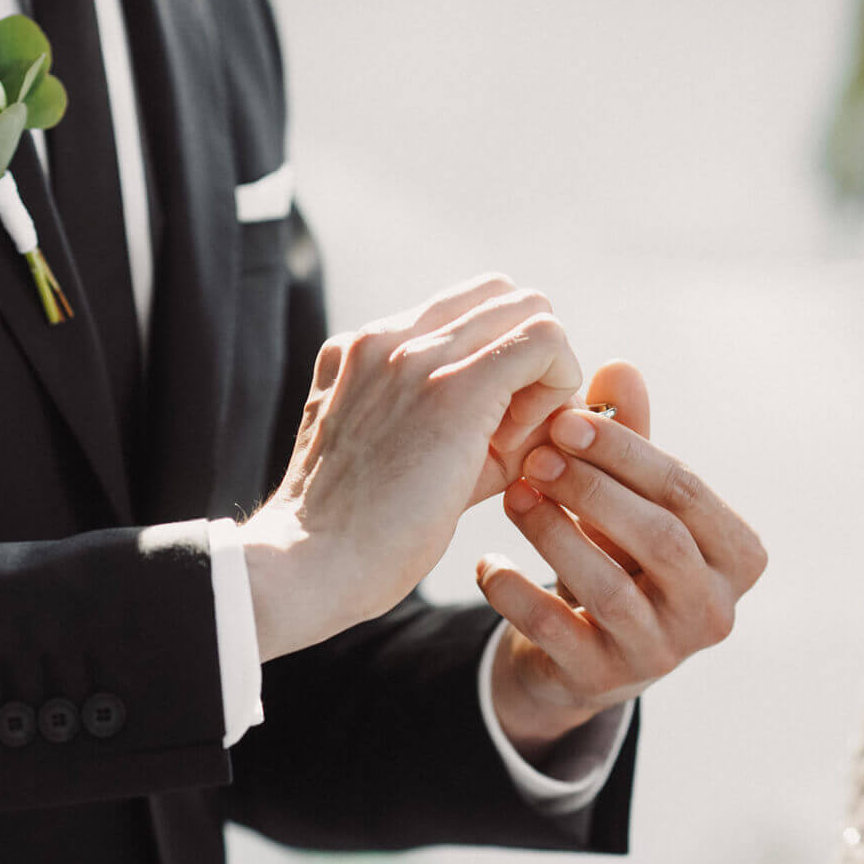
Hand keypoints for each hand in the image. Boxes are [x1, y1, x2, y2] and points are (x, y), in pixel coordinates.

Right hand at [244, 274, 581, 658]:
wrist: (307, 566)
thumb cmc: (355, 534)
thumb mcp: (396, 454)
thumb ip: (451, 419)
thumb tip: (537, 415)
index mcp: (367, 348)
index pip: (470, 307)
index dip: (502, 358)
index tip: (493, 425)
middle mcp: (388, 336)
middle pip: (507, 297)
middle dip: (530, 359)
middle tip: (512, 432)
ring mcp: (416, 354)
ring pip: (532, 310)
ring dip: (544, 376)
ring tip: (509, 444)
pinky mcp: (451, 389)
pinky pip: (545, 342)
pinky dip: (555, 390)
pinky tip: (516, 449)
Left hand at [476, 361, 766, 758]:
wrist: (581, 650)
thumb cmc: (618, 552)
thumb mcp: (629, 497)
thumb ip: (628, 438)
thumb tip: (618, 368)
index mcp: (737, 556)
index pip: (687, 491)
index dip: (626, 450)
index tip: (566, 418)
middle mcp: (713, 611)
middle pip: (660, 538)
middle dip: (594, 490)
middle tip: (536, 455)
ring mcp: (662, 654)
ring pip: (610, 587)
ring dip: (554, 533)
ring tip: (512, 495)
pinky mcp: (603, 681)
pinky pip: (557, 632)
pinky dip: (515, 593)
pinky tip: (485, 564)